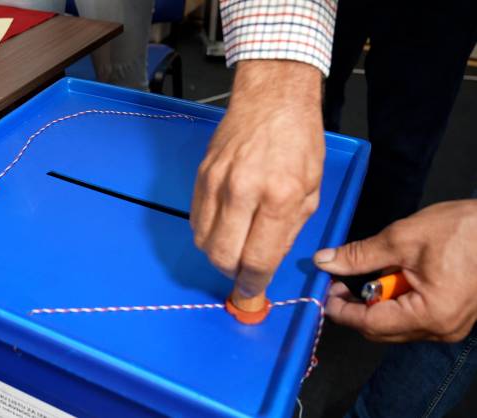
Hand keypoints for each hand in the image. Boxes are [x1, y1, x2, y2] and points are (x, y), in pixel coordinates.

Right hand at [191, 60, 324, 296]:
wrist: (271, 97)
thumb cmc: (299, 140)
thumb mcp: (311, 188)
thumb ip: (289, 230)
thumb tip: (267, 262)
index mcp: (279, 196)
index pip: (257, 258)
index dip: (254, 283)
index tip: (253, 291)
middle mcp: (243, 191)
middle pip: (222, 255)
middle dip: (232, 273)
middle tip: (243, 272)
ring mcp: (216, 182)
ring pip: (203, 241)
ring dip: (217, 254)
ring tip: (234, 248)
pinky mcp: (201, 175)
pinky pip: (195, 219)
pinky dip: (207, 233)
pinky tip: (223, 227)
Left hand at [315, 200, 476, 341]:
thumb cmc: (462, 229)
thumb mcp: (401, 238)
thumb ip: (359, 256)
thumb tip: (325, 262)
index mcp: (430, 314)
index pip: (370, 324)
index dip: (341, 310)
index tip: (324, 291)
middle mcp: (441, 329)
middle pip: (381, 330)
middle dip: (356, 308)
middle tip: (339, 281)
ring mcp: (449, 326)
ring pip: (395, 326)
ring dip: (375, 303)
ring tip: (370, 273)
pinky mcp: (452, 317)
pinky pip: (412, 318)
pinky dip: (394, 301)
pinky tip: (393, 277)